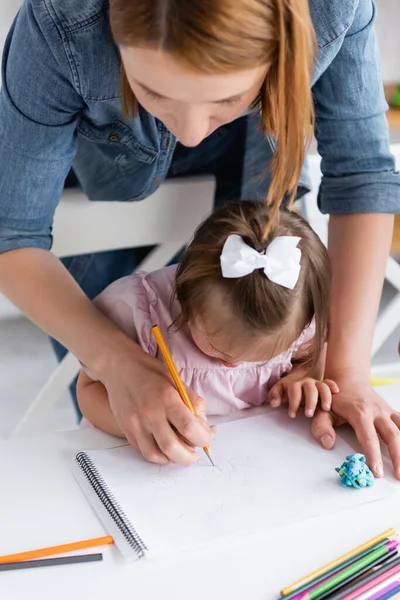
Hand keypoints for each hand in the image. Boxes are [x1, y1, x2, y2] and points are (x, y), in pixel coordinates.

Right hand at [101, 340, 213, 465]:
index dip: (203, 438)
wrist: (119, 367)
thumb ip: (192, 402)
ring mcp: (135, 424)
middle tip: (194, 452)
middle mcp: (150, 413)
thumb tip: (203, 425)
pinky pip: (143, 451)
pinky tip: (165, 447)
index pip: (189, 428)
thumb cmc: (150, 372)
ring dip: (172, 459)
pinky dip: (158, 454)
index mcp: (167, 398)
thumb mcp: (177, 380)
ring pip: (156, 455)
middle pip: (172, 448)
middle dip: (189, 457)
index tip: (207, 437)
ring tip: (180, 452)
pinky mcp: (126, 429)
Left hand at [269, 374, 338, 417]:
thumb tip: (274, 403)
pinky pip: (330, 383)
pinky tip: (336, 391)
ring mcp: (316, 383)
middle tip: (308, 415)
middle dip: (310, 402)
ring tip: (325, 409)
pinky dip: (333, 386)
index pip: (294, 390)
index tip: (292, 415)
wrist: (298, 378)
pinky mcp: (324, 385)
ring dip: (324, 397)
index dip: (293, 402)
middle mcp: (306, 382)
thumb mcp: (280, 390)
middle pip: (310, 389)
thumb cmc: (288, 389)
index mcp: (294, 383)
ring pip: (322, 387)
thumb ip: (275, 395)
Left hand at [311, 370, 399, 478]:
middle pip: (392, 435)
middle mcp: (376, 411)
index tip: (376, 472)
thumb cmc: (335, 397)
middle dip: (396, 457)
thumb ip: (321, 426)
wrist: (348, 379)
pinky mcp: (391, 412)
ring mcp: (386, 411)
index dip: (374, 455)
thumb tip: (328, 444)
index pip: (369, 437)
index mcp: (360, 412)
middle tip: (397, 476)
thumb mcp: (323, 410)